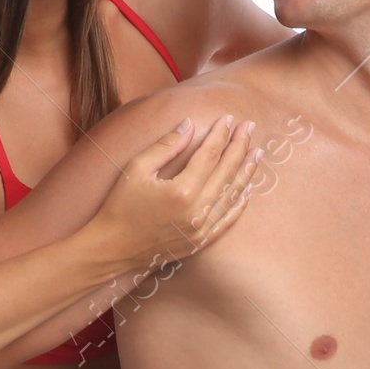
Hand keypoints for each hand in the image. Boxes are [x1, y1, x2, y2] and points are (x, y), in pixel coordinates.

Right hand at [87, 113, 259, 279]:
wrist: (113, 249)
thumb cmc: (120, 206)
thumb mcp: (137, 168)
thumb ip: (166, 146)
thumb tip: (189, 125)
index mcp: (182, 191)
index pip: (209, 156)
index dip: (221, 135)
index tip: (230, 119)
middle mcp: (197, 212)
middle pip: (226, 172)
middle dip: (239, 147)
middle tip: (250, 127)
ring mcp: (201, 230)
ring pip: (232, 195)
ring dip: (246, 172)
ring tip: (256, 153)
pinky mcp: (200, 242)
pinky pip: (227, 221)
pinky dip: (239, 203)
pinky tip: (247, 188)